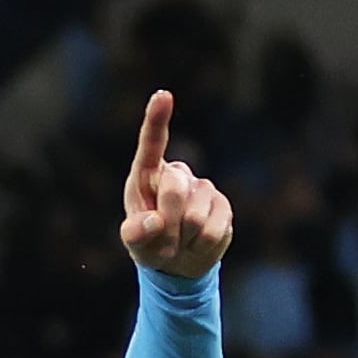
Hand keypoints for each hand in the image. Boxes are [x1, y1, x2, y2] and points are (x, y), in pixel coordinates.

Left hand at [119, 90, 235, 277]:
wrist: (178, 262)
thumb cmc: (149, 243)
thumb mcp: (135, 242)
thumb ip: (135, 234)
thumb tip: (153, 222)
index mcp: (147, 175)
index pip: (152, 143)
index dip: (157, 119)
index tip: (163, 95)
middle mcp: (176, 175)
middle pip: (174, 189)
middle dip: (166, 223)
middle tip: (162, 243)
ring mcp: (202, 188)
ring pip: (194, 216)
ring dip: (182, 239)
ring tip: (178, 242)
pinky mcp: (223, 205)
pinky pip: (213, 230)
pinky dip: (200, 246)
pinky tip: (196, 244)